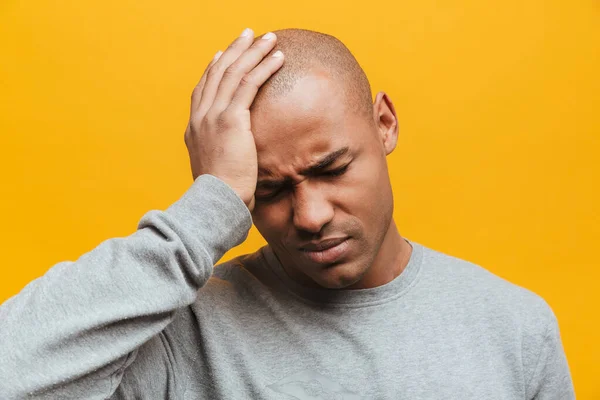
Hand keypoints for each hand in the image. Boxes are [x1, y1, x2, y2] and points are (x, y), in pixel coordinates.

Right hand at [184, 28, 283, 210]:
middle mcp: (200, 116)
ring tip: (269, 38)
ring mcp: (213, 116)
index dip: (215, 68)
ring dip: (253, 52)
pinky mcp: (231, 119)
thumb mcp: (215, 168)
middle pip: (218, 72)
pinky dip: (263, 67)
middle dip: (235, 50)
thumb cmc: (221, 194)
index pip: (203, 88)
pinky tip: (277, 57)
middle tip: (249, 34)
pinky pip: (249, 84)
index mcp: (194, 127)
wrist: (215, 203)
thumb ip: (220, 152)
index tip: (224, 53)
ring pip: (234, 73)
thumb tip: (230, 153)